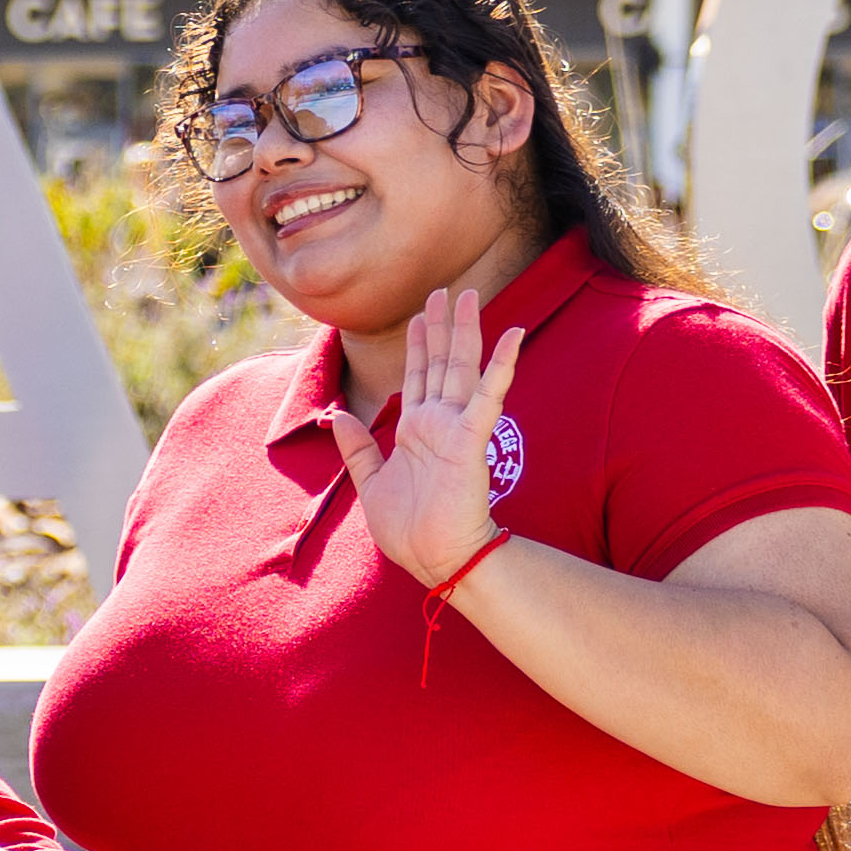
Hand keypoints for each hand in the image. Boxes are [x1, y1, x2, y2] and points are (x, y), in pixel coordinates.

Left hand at [319, 281, 522, 590]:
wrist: (435, 560)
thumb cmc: (408, 530)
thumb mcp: (370, 483)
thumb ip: (357, 448)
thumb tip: (338, 415)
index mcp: (416, 432)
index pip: (417, 377)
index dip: (417, 345)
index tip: (417, 316)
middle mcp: (438, 424)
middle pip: (440, 363)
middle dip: (441, 326)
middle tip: (443, 290)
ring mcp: (456, 429)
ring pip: (461, 368)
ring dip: (464, 332)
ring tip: (466, 295)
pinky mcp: (471, 440)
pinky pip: (488, 396)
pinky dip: (500, 365)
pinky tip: (512, 334)